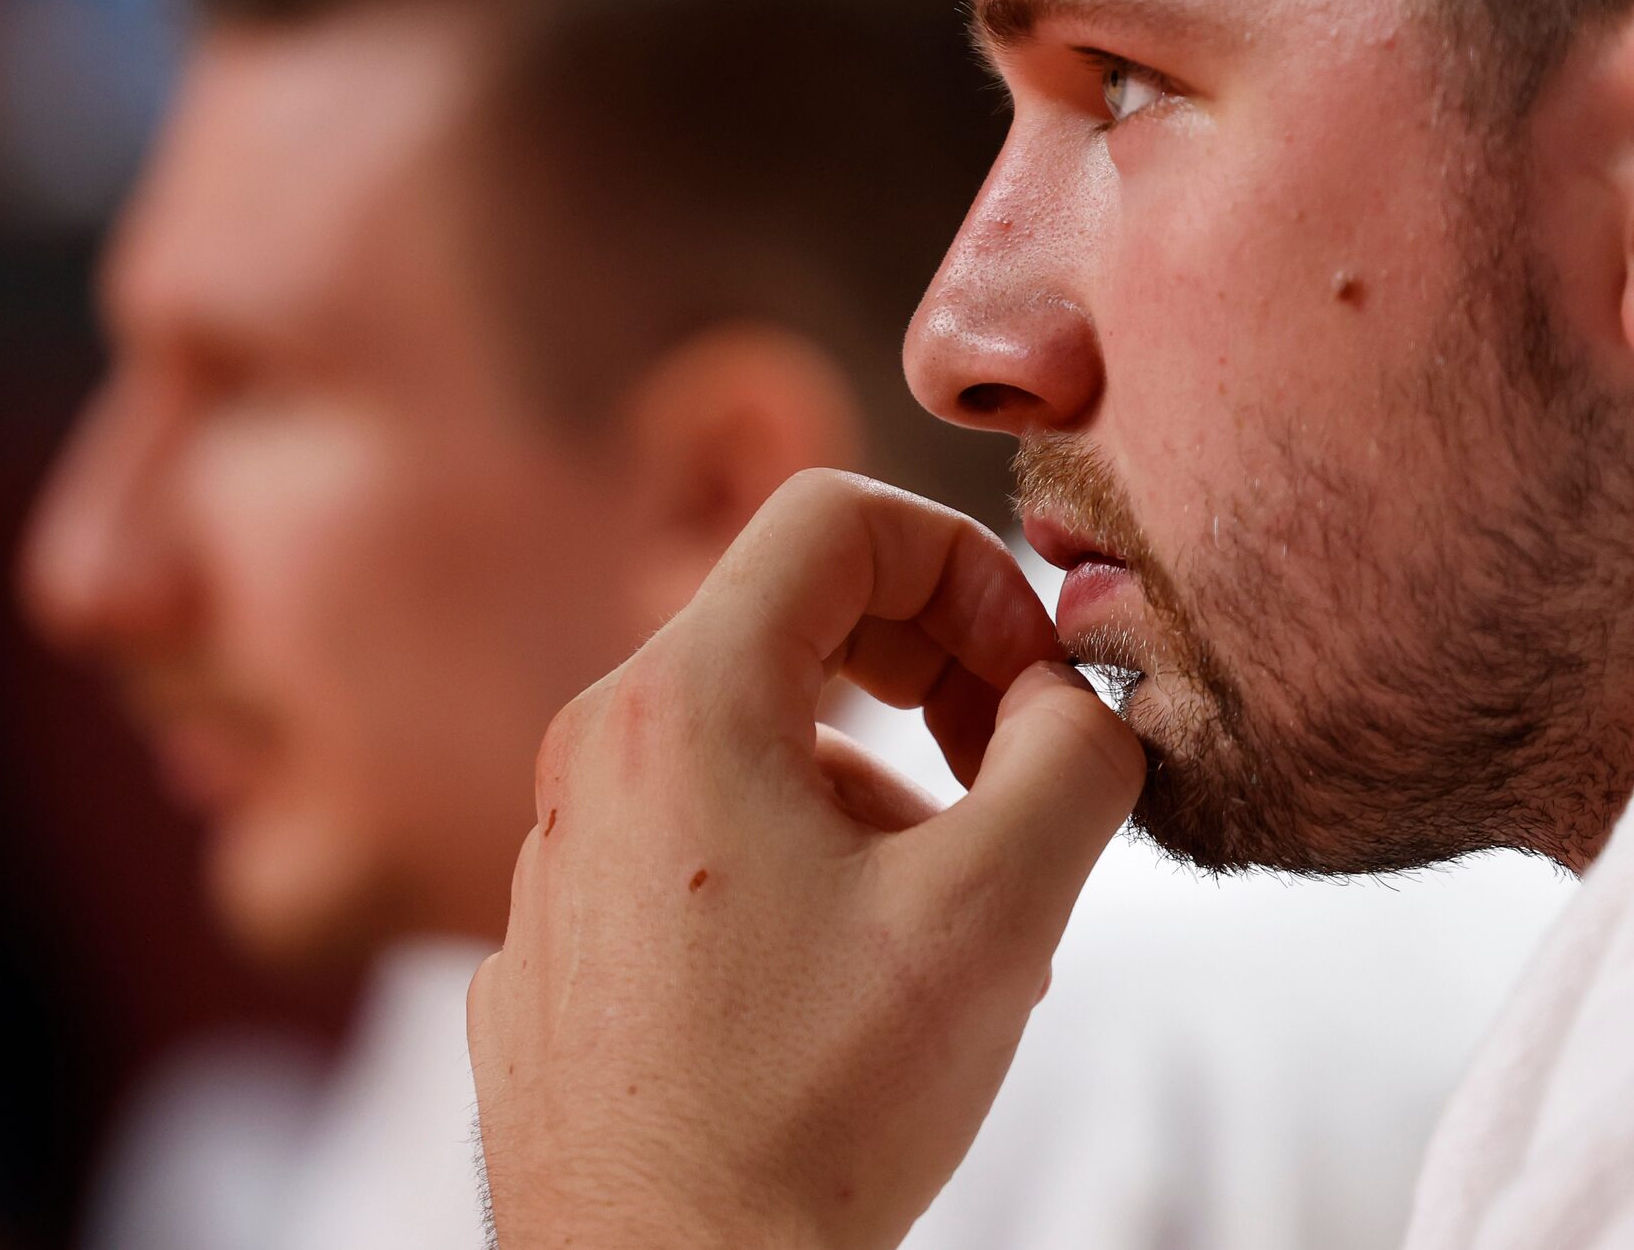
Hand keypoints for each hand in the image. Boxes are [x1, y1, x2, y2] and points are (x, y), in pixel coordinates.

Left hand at [467, 470, 1144, 1248]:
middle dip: (934, 674)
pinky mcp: (557, 954)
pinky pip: (696, 850)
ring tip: (955, 925)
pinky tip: (854, 990)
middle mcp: (596, 758)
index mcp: (683, 705)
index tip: (1030, 681)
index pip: (835, 518)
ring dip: (881, 795)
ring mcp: (561, 860)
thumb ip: (1073, 758)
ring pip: (754, 750)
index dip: (967, 566)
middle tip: (1009, 773)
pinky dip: (798, 872)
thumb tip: (1076, 704)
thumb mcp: (997, 910)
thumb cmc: (812, 1114)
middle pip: (791, 619)